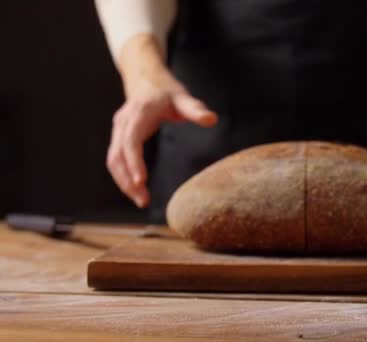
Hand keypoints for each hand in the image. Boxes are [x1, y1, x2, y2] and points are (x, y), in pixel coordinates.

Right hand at [106, 34, 217, 207]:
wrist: (146, 79)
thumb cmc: (166, 90)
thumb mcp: (183, 98)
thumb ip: (196, 110)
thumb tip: (212, 119)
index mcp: (139, 113)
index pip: (131, 140)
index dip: (134, 161)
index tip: (140, 181)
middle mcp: (124, 122)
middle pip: (118, 155)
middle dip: (128, 180)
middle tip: (143, 201)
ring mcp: (118, 130)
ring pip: (113, 160)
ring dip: (123, 182)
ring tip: (141, 200)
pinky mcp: (118, 137)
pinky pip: (115, 159)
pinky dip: (122, 176)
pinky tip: (136, 189)